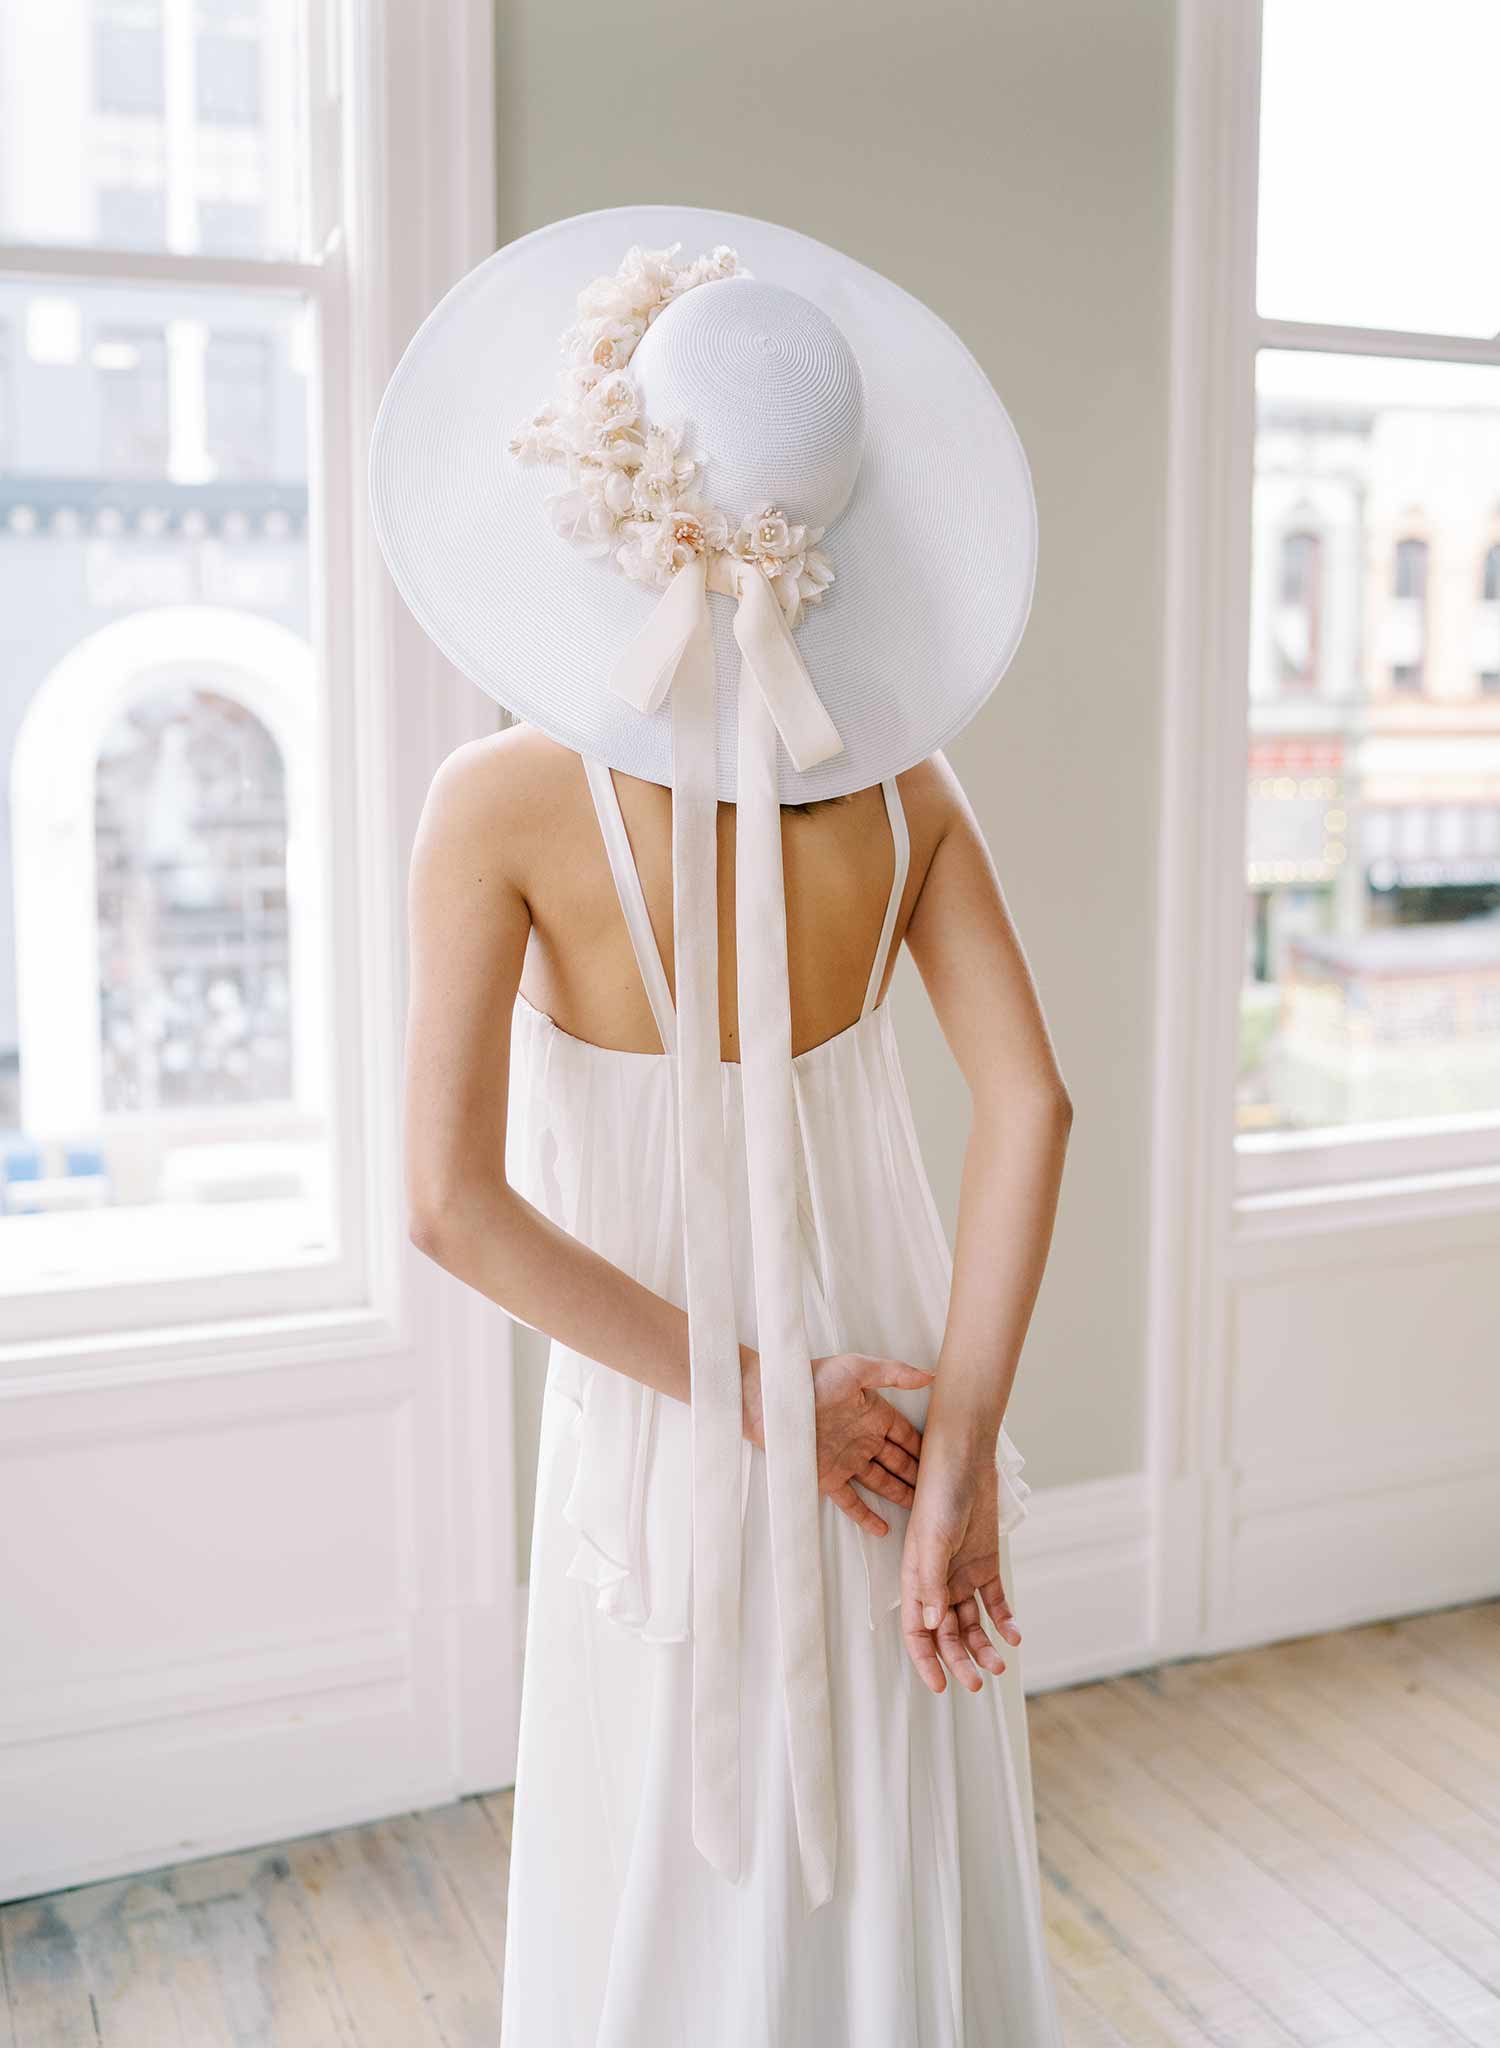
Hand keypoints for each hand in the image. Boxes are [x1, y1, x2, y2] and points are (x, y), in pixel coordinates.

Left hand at [741, 1349, 931, 1537]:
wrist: (771, 1399)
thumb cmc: (812, 1377)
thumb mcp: (857, 1369)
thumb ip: (893, 1373)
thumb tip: (930, 1376)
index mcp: (874, 1414)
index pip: (907, 1436)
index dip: (926, 1450)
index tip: (949, 1465)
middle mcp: (863, 1439)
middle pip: (898, 1462)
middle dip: (919, 1478)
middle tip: (942, 1497)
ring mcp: (846, 1460)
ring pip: (881, 1482)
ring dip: (899, 1496)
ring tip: (921, 1514)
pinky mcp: (827, 1477)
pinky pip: (851, 1501)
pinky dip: (866, 1515)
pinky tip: (883, 1529)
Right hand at [901, 1444, 1022, 1693]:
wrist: (966, 1458)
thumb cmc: (940, 1493)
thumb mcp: (934, 1539)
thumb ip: (932, 1583)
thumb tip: (933, 1626)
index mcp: (915, 1578)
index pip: (916, 1630)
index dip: (925, 1660)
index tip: (940, 1686)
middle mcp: (937, 1581)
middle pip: (946, 1633)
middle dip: (959, 1660)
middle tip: (977, 1684)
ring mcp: (962, 1573)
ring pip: (972, 1622)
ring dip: (984, 1645)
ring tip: (1000, 1663)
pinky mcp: (985, 1563)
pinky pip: (994, 1601)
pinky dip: (1003, 1619)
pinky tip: (1014, 1635)